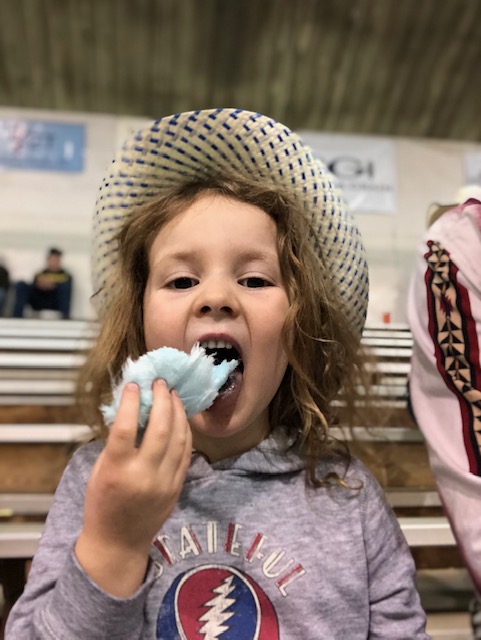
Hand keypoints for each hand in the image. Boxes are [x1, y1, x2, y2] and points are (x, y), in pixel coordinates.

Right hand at [75, 380, 191, 595]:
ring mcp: (164, 481)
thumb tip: (134, 409)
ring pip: (178, 437)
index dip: (131, 402)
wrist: (119, 542)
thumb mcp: (100, 471)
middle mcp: (143, 475)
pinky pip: (186, 451)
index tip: (134, 384)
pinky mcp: (177, 486)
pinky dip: (185, 430)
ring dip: (177, 411)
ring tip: (173, 394)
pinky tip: (181, 416)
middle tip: (160, 382)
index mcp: (116, 471)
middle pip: (159, 428)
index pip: (125, 429)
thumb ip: (116, 443)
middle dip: (162, 400)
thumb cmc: (102, 504)